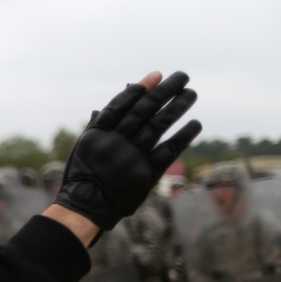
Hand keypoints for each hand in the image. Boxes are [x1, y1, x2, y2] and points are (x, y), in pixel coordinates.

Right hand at [55, 71, 200, 231]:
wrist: (85, 206)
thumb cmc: (85, 173)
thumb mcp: (86, 145)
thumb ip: (101, 122)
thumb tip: (121, 96)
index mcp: (98, 134)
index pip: (122, 104)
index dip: (141, 88)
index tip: (157, 75)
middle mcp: (114, 142)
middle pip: (144, 110)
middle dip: (164, 91)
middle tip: (182, 76)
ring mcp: (130, 158)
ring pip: (158, 125)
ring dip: (177, 107)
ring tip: (191, 94)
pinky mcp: (145, 174)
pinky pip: (168, 151)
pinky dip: (183, 136)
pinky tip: (195, 124)